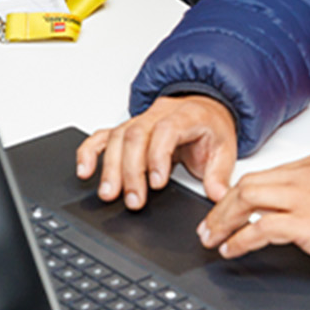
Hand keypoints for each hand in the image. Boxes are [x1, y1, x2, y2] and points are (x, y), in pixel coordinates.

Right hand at [76, 96, 237, 207]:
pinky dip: (89, 152)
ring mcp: (140, 121)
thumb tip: (219, 196)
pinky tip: (84, 170)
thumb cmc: (210, 128)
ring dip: (110, 168)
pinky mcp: (127, 129)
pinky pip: (102, 136)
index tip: (157, 183)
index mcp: (185, 116)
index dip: (158, 155)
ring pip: (117, 138)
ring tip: (109, 194)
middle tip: (133, 200)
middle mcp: (158, 115)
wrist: (203, 109)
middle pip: (135, 136)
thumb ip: (220, 174)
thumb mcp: (225, 149)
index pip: (165, 130)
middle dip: (131, 171)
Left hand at [194, 153, 309, 292]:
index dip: (238, 194)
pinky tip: (233, 250)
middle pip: (249, 183)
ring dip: (223, 221)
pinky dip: (240, 239)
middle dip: (221, 207)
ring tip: (213, 240)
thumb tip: (286, 216)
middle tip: (208, 228)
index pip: (267, 175)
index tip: (225, 211)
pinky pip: (261, 227)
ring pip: (248, 198)